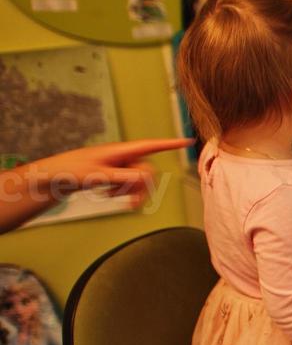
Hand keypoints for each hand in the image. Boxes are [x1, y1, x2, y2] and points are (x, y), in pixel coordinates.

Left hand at [25, 138, 191, 203]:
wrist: (52, 177)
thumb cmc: (70, 171)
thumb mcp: (97, 175)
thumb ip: (123, 177)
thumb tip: (147, 178)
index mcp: (120, 151)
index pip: (150, 146)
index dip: (170, 144)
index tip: (187, 141)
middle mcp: (122, 157)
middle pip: (146, 171)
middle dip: (140, 188)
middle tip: (129, 204)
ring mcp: (118, 166)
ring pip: (138, 180)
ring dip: (128, 192)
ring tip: (111, 197)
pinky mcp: (113, 175)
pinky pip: (128, 185)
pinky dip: (121, 192)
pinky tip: (107, 194)